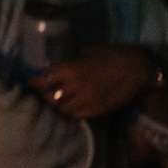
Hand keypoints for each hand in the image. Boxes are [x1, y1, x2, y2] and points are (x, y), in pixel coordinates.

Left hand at [29, 45, 152, 119]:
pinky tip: (68, 109)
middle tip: (40, 94)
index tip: (29, 83)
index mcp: (70, 69)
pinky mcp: (98, 110)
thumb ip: (71, 59)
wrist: (137, 69)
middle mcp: (75, 87)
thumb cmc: (111, 54)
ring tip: (53, 103)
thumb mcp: (86, 51)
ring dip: (56, 106)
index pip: (44, 80)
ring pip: (62, 109)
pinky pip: (78, 116)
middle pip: (50, 97)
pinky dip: (70, 113)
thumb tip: (58, 62)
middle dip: (43, 96)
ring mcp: (87, 101)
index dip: (34, 83)